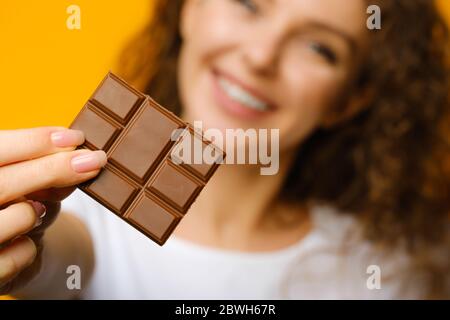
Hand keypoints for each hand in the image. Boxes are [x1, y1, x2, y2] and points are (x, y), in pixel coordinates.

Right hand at [0, 127, 105, 294]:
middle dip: (53, 169)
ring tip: (35, 212)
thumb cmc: (18, 206)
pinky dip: (31, 247)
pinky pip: (22, 253)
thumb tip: (79, 159)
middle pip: (3, 183)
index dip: (33, 141)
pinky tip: (25, 243)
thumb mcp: (32, 184)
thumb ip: (46, 171)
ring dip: (36, 213)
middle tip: (94, 160)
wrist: (9, 254)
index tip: (75, 138)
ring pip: (17, 216)